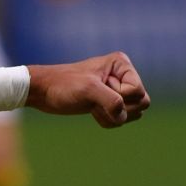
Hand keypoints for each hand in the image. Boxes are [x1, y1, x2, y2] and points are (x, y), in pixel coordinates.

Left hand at [27, 52, 149, 128]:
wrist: (43, 92)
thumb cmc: (63, 86)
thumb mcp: (88, 90)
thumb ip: (111, 100)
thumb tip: (123, 116)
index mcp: (121, 65)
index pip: (138, 92)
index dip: (120, 98)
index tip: (98, 90)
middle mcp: (123, 76)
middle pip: (142, 103)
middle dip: (118, 109)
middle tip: (95, 102)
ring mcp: (117, 90)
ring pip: (133, 114)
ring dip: (112, 116)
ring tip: (92, 106)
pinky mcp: (109, 103)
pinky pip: (120, 120)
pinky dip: (106, 120)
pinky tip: (90, 111)